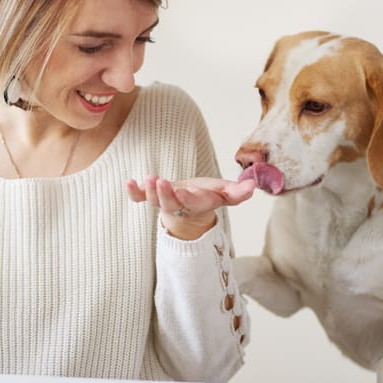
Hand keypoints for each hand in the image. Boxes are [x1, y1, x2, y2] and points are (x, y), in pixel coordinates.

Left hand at [126, 175, 256, 240]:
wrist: (190, 204)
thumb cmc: (208, 195)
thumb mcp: (226, 193)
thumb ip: (238, 192)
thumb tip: (253, 186)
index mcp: (196, 204)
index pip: (191, 203)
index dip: (186, 199)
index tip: (182, 192)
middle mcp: (178, 205)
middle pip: (169, 203)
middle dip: (164, 194)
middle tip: (159, 182)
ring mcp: (163, 201)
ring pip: (154, 201)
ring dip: (149, 191)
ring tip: (148, 178)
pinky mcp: (152, 196)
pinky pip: (140, 197)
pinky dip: (133, 192)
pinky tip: (129, 182)